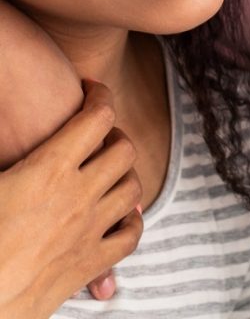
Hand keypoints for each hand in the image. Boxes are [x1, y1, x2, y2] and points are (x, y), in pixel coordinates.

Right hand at [0, 80, 141, 317]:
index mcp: (49, 169)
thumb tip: (6, 145)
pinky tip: (118, 215)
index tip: (89, 90)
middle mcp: (78, 196)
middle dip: (116, 136)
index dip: (99, 95)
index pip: (97, 116)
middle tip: (100, 136)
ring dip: (125, 175)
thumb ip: (5, 155)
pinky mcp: (89, 264)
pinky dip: (130, 220)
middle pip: (123, 150)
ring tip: (109, 172)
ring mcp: (88, 230)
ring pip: (132, 188)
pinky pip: (130, 236)